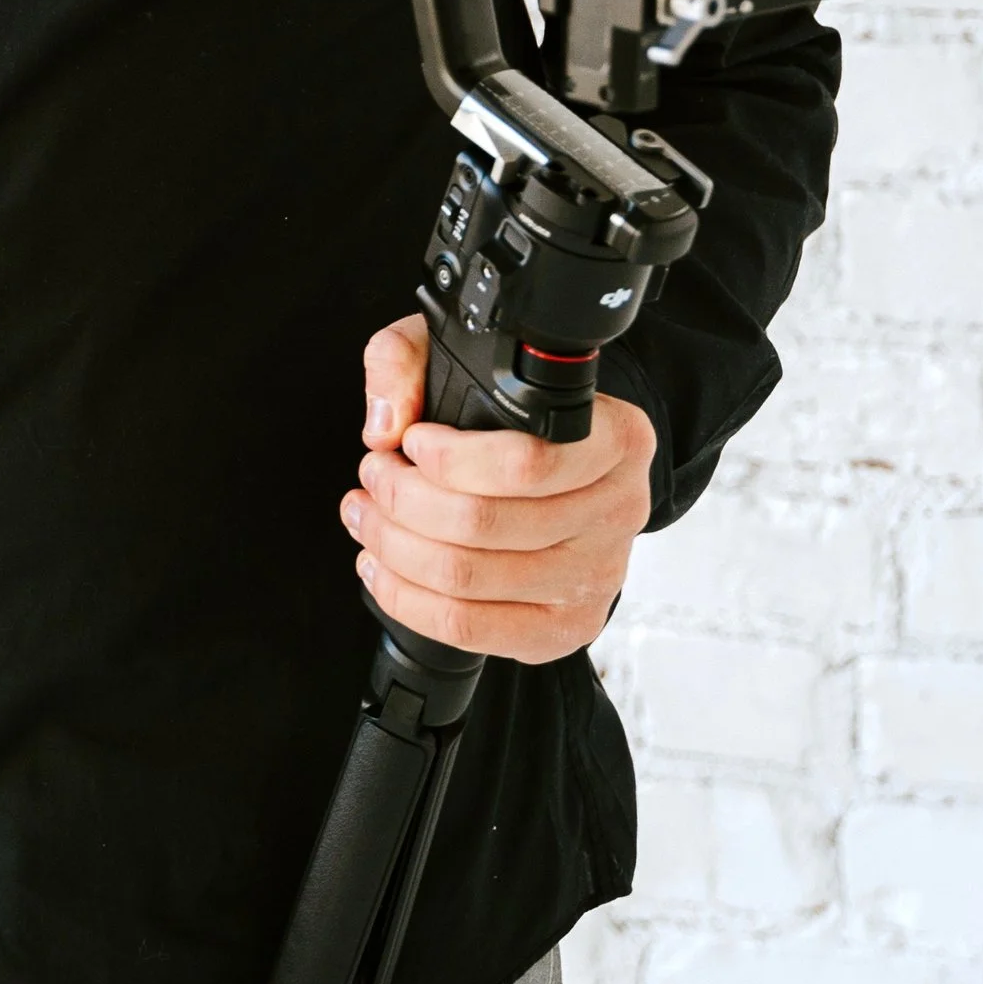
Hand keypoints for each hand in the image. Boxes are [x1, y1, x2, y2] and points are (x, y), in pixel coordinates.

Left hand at [341, 313, 656, 665]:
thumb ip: (409, 360)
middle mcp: (616, 511)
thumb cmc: (517, 418)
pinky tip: (382, 567)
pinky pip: (470, 629)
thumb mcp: (466, 354)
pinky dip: (408, 600)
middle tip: (372, 476)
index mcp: (616, 440)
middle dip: (401, 499)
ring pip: (467, 578)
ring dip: (393, 547)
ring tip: (366, 516)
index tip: (410, 442)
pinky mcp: (565, 627)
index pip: (526, 463)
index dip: (449, 459)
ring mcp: (595, 578)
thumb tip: (386, 422)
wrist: (575, 472)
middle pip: (483, 523)